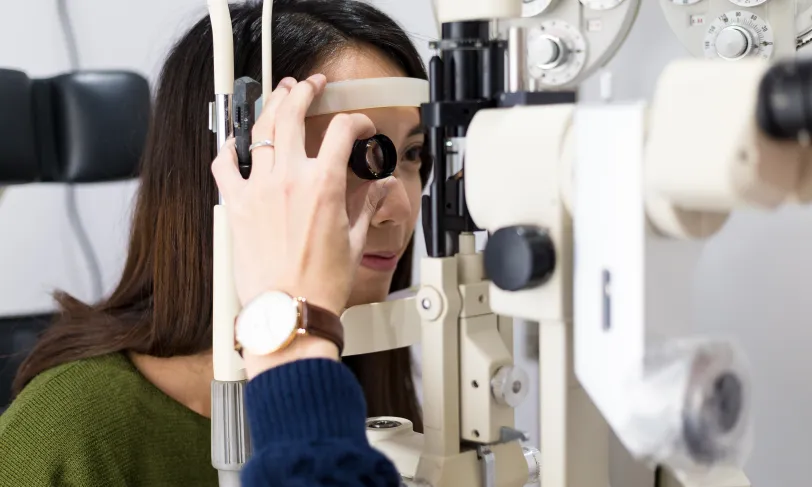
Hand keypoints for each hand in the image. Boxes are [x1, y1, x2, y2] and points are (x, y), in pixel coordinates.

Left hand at [210, 75, 389, 366]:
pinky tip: (237, 142)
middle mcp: (289, 179)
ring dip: (270, 105)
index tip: (360, 128)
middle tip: (310, 86)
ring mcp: (258, 189)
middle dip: (304, 91)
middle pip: (293, 113)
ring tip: (278, 96)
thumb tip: (379, 187)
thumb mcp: (354, 240)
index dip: (357, 122)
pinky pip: (224, 164)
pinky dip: (230, 148)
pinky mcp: (237, 205)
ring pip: (260, 129)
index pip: (343, 131)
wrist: (290, 311)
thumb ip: (367, 204)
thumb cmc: (321, 285)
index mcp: (324, 185)